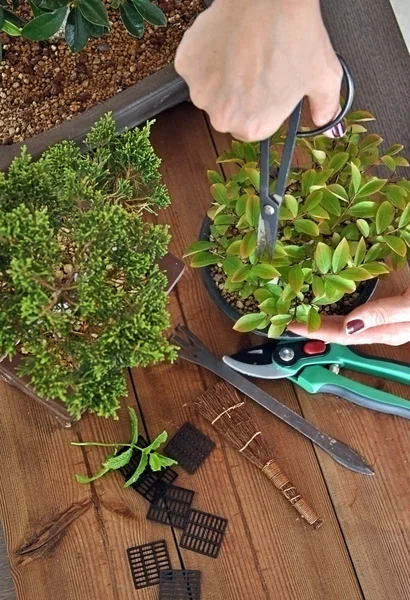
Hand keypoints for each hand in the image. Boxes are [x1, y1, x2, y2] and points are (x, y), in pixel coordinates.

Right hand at [175, 0, 343, 140]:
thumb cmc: (295, 35)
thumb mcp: (324, 77)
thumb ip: (326, 108)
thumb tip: (327, 123)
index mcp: (253, 127)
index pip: (252, 128)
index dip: (262, 107)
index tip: (268, 89)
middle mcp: (222, 117)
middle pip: (229, 112)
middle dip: (240, 94)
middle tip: (257, 66)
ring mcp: (200, 91)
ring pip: (211, 90)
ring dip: (223, 77)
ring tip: (244, 51)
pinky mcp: (186, 65)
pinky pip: (196, 67)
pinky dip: (208, 57)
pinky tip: (228, 42)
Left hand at [288, 289, 409, 345]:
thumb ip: (382, 315)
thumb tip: (349, 325)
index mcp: (386, 331)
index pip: (340, 335)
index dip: (314, 331)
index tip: (291, 325)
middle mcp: (383, 328)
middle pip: (340, 332)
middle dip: (313, 327)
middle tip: (288, 318)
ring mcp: (387, 319)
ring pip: (348, 323)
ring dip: (324, 319)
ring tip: (302, 312)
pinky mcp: (391, 306)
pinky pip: (358, 312)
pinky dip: (339, 308)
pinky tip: (331, 301)